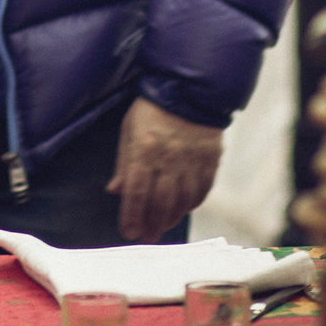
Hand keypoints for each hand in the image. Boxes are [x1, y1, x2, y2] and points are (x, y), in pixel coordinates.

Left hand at [106, 96, 221, 240]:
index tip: (129, 232)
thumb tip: (115, 191)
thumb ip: (124, 163)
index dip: (132, 216)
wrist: (189, 88)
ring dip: (171, 218)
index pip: (137, 192)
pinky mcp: (211, 159)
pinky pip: (202, 190)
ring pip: (183, 200)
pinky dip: (192, 204)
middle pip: (161, 202)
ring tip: (162, 226)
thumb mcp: (129, 129)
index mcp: (145, 150)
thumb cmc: (151, 108)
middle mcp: (170, 158)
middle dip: (152, 224)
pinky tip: (183, 209)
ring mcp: (193, 160)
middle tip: (147, 237)